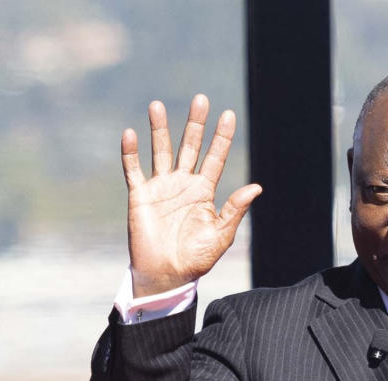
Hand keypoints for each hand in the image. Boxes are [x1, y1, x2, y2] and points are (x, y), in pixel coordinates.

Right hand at [121, 94, 261, 296]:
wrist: (167, 275)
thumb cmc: (196, 259)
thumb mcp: (220, 235)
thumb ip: (235, 210)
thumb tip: (257, 187)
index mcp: (204, 191)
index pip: (215, 157)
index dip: (222, 137)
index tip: (229, 114)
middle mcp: (183, 184)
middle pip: (190, 146)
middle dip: (196, 124)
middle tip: (201, 99)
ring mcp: (161, 187)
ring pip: (161, 151)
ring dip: (159, 129)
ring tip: (157, 105)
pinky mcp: (140, 196)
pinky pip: (133, 170)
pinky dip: (130, 153)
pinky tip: (131, 134)